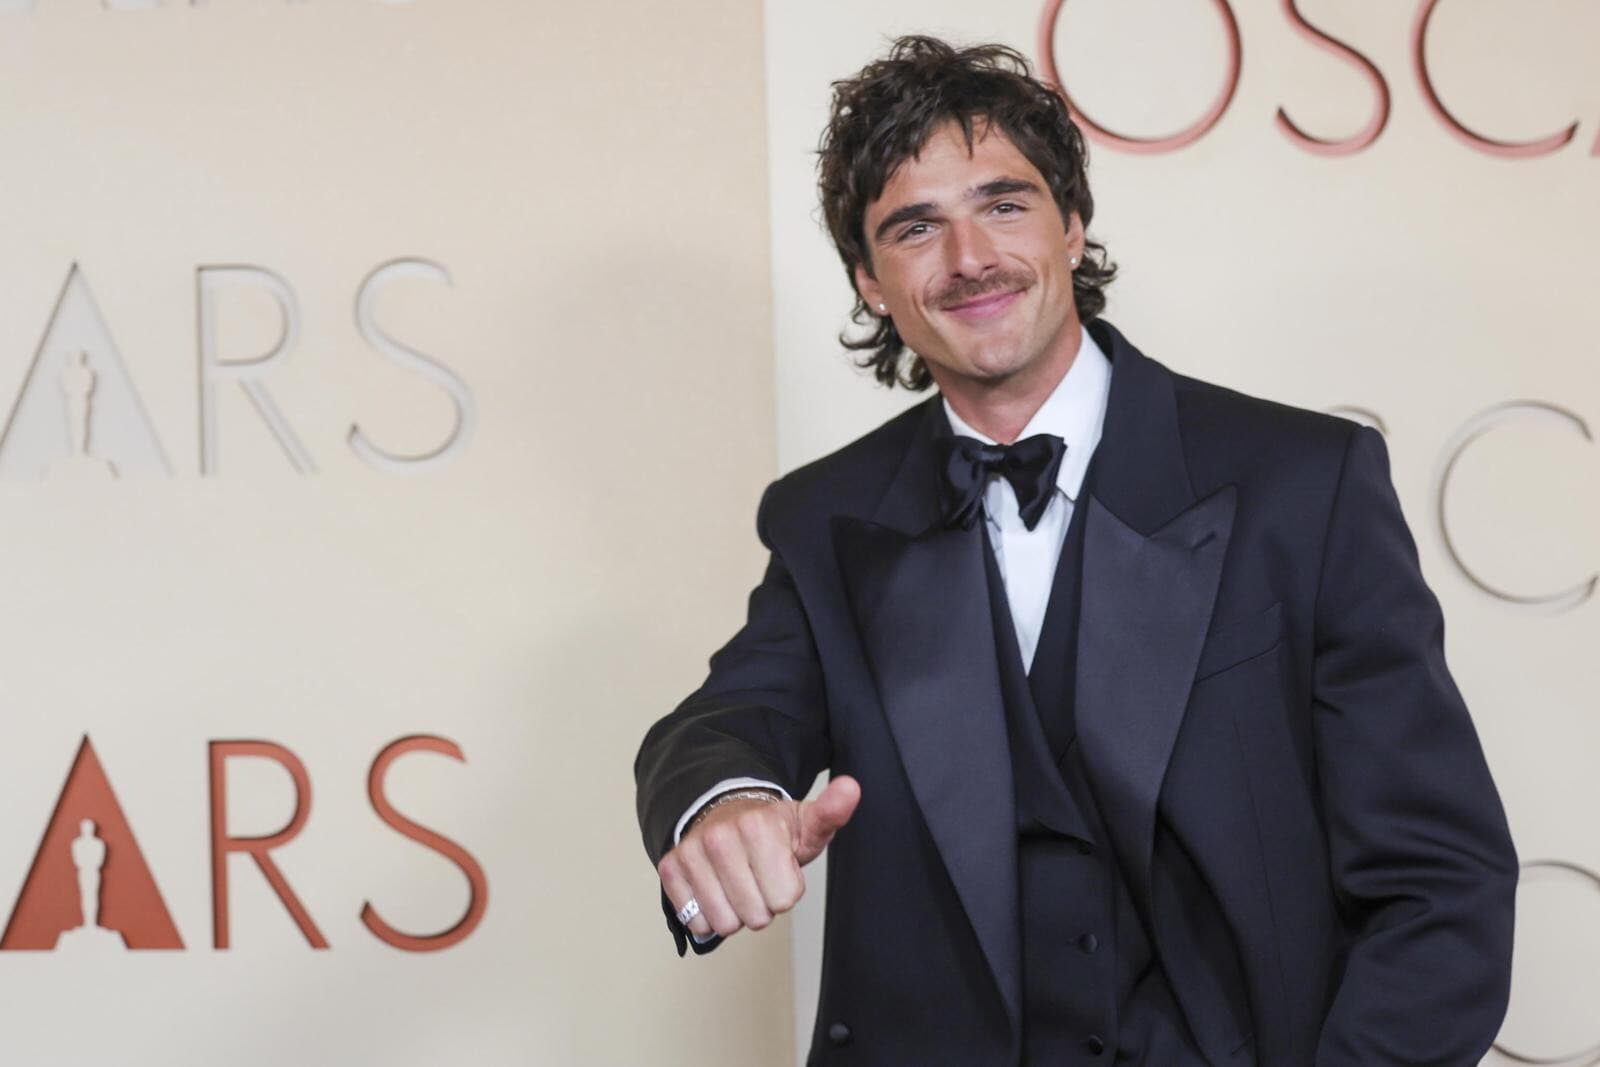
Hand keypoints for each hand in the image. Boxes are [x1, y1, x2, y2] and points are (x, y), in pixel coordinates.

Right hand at [658, 775, 860, 940]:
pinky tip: (714, 888)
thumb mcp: (806, 823)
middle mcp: (720, 837)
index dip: (786, 889)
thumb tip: (851, 788)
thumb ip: (831, 811)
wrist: (725, 813)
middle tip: (758, 877)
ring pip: (725, 923)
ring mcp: (691, 853)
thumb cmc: (770, 829)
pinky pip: (696, 922)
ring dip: (735, 912)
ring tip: (737, 883)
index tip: (779, 867)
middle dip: (761, 904)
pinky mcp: (671, 868)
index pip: (784, 900)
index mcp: (758, 826)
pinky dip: (707, 914)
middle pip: (755, 917)